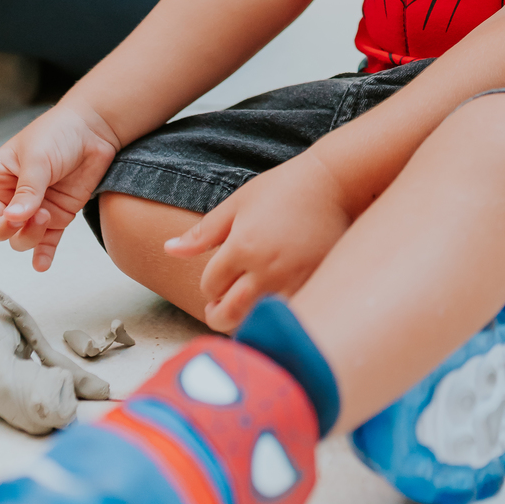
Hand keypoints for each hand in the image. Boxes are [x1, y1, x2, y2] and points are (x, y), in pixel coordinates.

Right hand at [0, 103, 119, 271]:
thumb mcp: (38, 158)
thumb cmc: (61, 133)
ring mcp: (34, 208)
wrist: (97, 130)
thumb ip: (27, 190)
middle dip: (2, 229)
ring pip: (17, 238)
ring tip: (46, 216)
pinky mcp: (58, 216)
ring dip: (28, 236)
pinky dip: (43, 256)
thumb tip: (15, 220)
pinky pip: (45, 244)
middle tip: (24, 216)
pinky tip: (42, 265)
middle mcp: (11, 194)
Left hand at [164, 153, 352, 330]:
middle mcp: (265, 268)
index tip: (218, 276)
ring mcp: (292, 280)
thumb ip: (203, 232)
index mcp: (242, 246)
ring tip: (243, 308)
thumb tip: (169, 250)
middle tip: (218, 308)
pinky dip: (273, 316)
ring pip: (256, 319)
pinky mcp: (314, 284)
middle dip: (217, 313)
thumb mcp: (238, 203)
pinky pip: (286, 315)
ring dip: (244, 319)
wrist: (335, 184)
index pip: (210, 285)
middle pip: (228, 313)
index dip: (209, 284)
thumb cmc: (285, 188)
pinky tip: (271, 305)